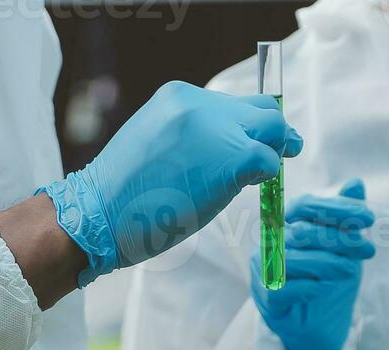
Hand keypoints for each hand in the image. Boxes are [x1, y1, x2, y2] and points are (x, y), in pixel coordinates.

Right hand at [39, 82, 302, 286]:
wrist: (100, 214)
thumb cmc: (123, 195)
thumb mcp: (156, 145)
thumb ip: (192, 136)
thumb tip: (229, 147)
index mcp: (178, 96)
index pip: (232, 102)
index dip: (249, 124)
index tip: (256, 141)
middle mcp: (199, 103)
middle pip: (261, 108)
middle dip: (275, 132)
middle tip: (287, 150)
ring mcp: (217, 129)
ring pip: (272, 129)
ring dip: (276, 151)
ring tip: (265, 176)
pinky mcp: (233, 157)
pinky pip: (269, 161)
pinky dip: (269, 176)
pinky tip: (255, 189)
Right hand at [251, 179, 374, 349]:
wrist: (322, 326)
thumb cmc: (329, 280)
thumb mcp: (345, 247)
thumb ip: (346, 217)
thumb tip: (356, 183)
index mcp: (286, 224)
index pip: (305, 206)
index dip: (336, 209)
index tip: (368, 218)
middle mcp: (269, 243)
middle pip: (301, 231)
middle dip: (340, 239)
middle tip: (368, 249)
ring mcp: (264, 271)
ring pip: (294, 259)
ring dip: (328, 263)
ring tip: (351, 271)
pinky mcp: (266, 299)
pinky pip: (286, 287)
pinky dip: (310, 286)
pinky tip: (326, 289)